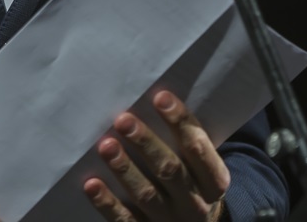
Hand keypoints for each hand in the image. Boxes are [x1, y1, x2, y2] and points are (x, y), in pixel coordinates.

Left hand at [84, 90, 229, 221]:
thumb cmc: (194, 181)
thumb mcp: (202, 165)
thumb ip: (185, 142)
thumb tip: (156, 99)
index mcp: (214, 180)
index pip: (198, 148)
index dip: (180, 121)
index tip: (160, 97)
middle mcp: (195, 203)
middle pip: (170, 170)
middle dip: (145, 143)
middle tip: (123, 120)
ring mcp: (170, 220)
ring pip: (146, 194)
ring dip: (124, 168)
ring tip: (106, 145)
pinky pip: (125, 220)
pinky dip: (107, 203)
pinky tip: (92, 183)